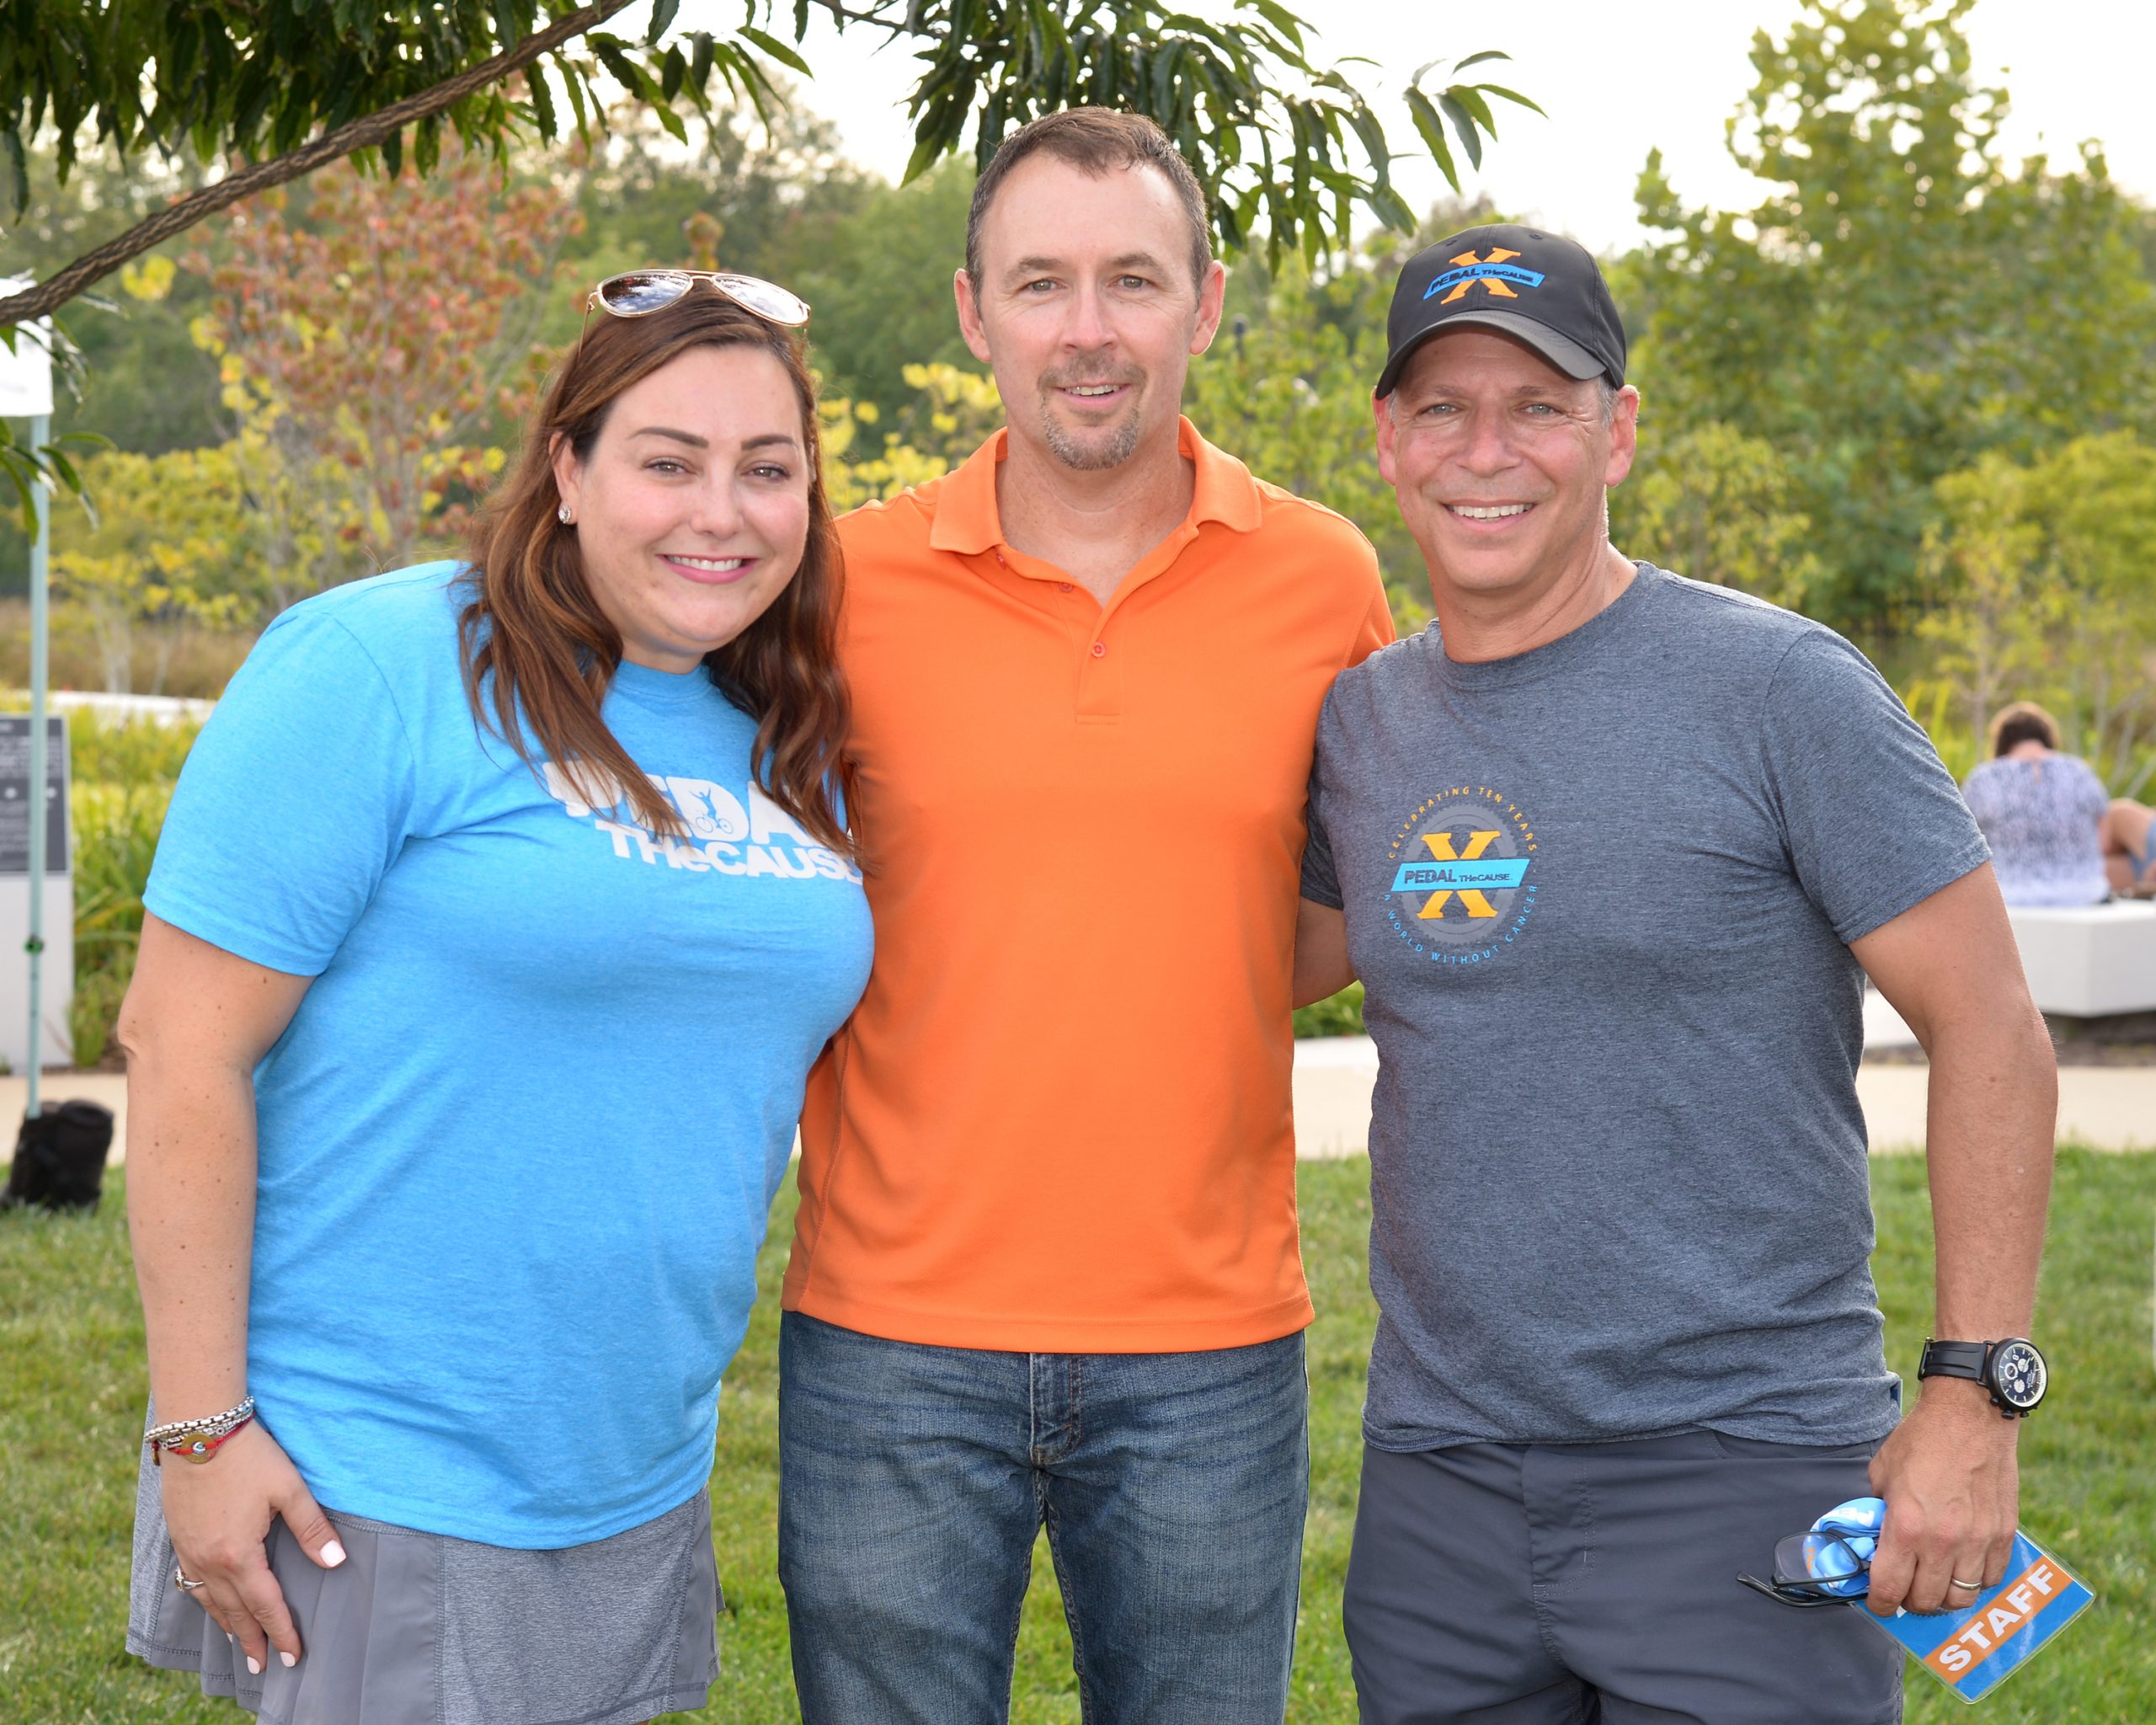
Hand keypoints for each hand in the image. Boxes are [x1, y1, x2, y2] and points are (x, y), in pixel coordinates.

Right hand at [159, 1421, 346, 1672]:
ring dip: (227, 1626)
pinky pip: (191, 1583)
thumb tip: (336, 1561)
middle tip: (266, 1667)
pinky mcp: (178, 1538)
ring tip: (241, 1646)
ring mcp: (188, 1552)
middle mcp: (209, 1562)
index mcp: (238, 1555)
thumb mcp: (289, 1489)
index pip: (265, 1605)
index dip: (282, 1632)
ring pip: (209, 1602)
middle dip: (253, 1640)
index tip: (294, 1657)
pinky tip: (212, 1603)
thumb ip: (312, 1528)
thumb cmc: (248, 1456)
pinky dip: (205, 1602)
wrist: (197, 1430)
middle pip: (234, 1612)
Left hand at [1864, 1376, 2019, 1616]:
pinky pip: (1990, 1580)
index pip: (1890, 1588)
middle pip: (1927, 1601)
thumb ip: (1877, 1510)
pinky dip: (1975, 1582)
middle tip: (1904, 1590)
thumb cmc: (1921, 1440)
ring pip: (1961, 1598)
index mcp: (1906, 1526)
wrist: (1970, 1416)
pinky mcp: (2003, 1535)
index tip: (1877, 1603)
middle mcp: (1944, 1541)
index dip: (1879, 1603)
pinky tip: (1962, 1567)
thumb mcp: (1882, 1472)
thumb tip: (1873, 1538)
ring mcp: (1978, 1541)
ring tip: (1934, 1582)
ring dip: (1944, 1596)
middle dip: (1910, 1602)